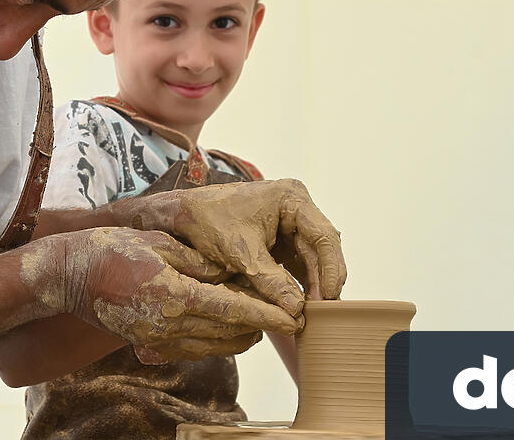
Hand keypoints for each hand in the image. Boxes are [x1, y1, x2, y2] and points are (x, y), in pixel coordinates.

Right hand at [24, 228, 299, 360]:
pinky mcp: (152, 344)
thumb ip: (200, 261)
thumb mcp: (160, 244)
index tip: (296, 315)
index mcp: (175, 296)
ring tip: (263, 316)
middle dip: (262, 326)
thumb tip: (234, 274)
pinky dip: (219, 341)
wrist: (70, 275)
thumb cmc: (113, 249)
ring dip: (243, 334)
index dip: (269, 314)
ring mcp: (159, 339)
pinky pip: (197, 350)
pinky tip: (230, 325)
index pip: (234, 310)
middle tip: (286, 311)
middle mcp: (169, 325)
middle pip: (232, 334)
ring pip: (217, 346)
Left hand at [123, 179, 346, 315]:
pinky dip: (299, 285)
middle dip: (322, 281)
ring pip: (311, 260)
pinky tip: (301, 306)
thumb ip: (270, 280)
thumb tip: (297, 310)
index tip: (331, 296)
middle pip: (321, 249)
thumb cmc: (207, 220)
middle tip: (323, 313)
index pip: (324, 236)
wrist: (181, 217)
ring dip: (312, 286)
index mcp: (291, 198)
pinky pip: (296, 264)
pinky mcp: (279, 241)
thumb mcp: (240, 252)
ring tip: (314, 315)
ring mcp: (289, 224)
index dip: (332, 268)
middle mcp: (296, 208)